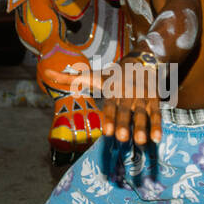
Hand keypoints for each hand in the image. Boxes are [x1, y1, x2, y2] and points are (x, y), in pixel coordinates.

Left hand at [39, 58, 162, 145]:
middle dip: (123, 124)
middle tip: (121, 138)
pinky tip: (156, 139)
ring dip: (141, 127)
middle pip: (125, 111)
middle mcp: (126, 95)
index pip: (109, 106)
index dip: (108, 118)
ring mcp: (141, 98)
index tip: (106, 132)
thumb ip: (71, 78)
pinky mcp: (154, 101)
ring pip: (141, 114)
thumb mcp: (92, 75)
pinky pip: (156, 114)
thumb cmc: (111, 75)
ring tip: (140, 142)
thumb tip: (46, 73)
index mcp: (111, 90)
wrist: (140, 61)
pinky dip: (157, 126)